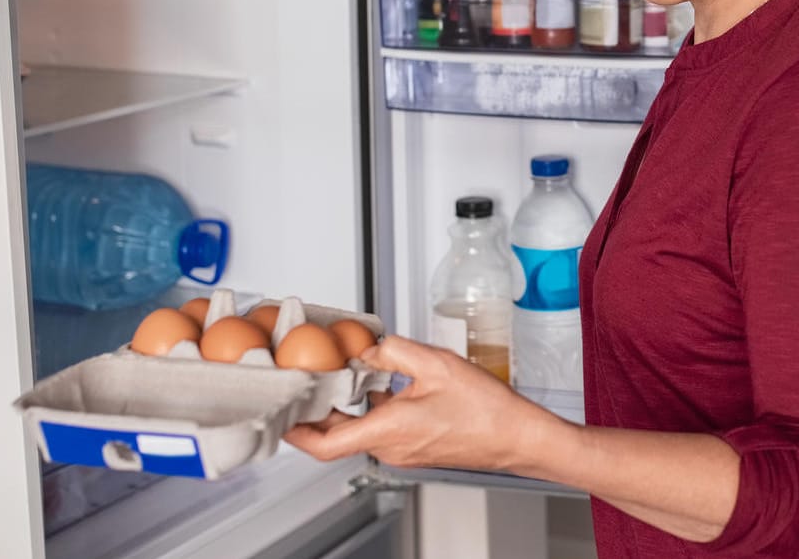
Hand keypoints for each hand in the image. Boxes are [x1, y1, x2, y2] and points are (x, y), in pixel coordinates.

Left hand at [283, 335, 564, 472]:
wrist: (519, 437)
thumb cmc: (487, 410)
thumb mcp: (435, 364)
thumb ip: (393, 352)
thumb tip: (368, 349)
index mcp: (388, 430)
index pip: (324, 443)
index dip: (295, 430)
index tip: (280, 414)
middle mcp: (390, 447)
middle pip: (337, 434)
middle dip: (318, 409)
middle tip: (306, 383)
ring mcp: (403, 451)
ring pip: (360, 429)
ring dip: (349, 405)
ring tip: (344, 376)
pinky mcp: (416, 447)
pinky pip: (382, 428)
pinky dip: (373, 408)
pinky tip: (381, 385)